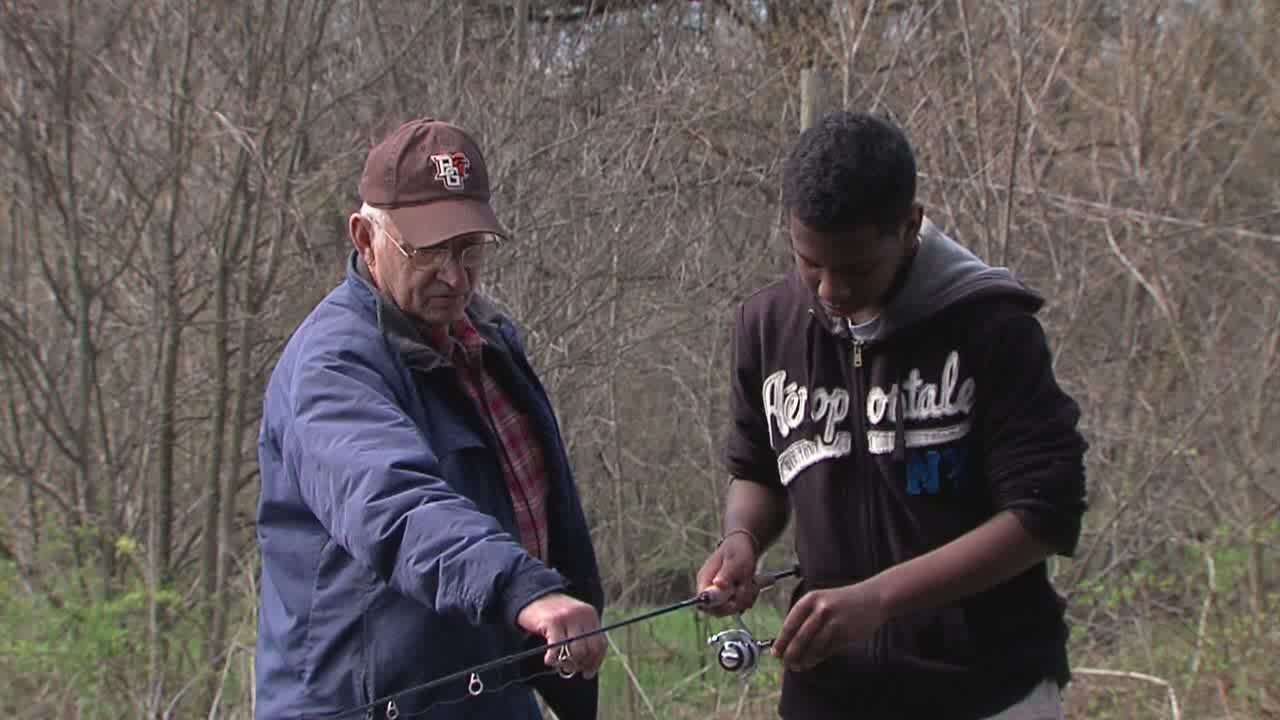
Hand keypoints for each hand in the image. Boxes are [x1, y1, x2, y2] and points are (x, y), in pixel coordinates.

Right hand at [516, 593, 606, 678]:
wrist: (531, 595)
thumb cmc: (552, 613)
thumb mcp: (573, 620)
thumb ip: (582, 636)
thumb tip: (588, 666)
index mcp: (590, 615)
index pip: (601, 643)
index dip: (596, 661)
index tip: (588, 673)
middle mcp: (582, 614)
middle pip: (590, 649)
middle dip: (581, 664)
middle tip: (570, 670)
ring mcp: (568, 617)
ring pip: (577, 651)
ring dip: (568, 663)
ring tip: (559, 664)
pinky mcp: (553, 621)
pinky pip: (558, 648)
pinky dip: (553, 659)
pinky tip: (548, 660)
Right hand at [695, 532, 758, 615]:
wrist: (744, 545)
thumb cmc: (738, 550)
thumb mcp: (735, 560)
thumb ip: (727, 573)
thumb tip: (718, 584)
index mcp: (705, 580)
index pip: (703, 602)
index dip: (717, 606)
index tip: (732, 601)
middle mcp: (710, 590)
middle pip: (718, 610)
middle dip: (737, 602)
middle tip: (748, 587)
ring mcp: (720, 594)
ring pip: (733, 609)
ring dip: (746, 598)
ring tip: (752, 582)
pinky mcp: (730, 597)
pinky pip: (740, 606)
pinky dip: (749, 598)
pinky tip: (752, 585)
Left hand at [771, 580, 887, 671]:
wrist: (873, 598)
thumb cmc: (842, 602)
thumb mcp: (821, 602)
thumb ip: (806, 619)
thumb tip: (788, 642)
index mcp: (811, 598)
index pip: (790, 622)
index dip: (781, 640)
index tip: (775, 653)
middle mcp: (821, 608)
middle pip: (800, 636)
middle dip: (790, 653)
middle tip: (785, 663)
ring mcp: (835, 621)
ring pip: (814, 645)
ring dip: (804, 658)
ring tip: (797, 666)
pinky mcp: (846, 633)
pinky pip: (828, 649)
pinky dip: (817, 658)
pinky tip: (811, 662)